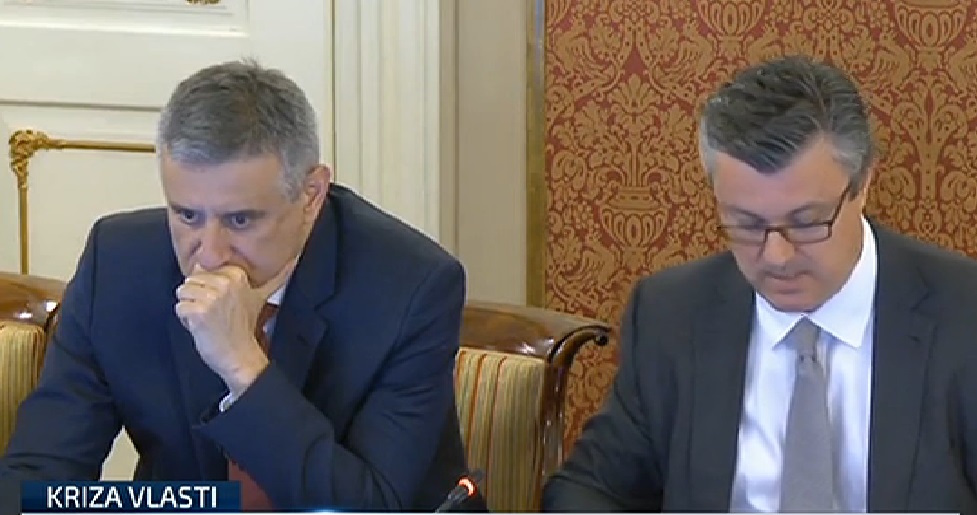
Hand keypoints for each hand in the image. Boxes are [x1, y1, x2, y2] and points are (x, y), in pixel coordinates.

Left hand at [175, 259, 296, 396]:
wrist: (240, 357)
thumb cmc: (244, 329)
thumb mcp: (260, 298)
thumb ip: (275, 278)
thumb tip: (293, 261)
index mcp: (236, 275)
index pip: (204, 270)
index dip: (208, 288)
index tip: (223, 304)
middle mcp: (224, 283)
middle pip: (191, 280)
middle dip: (198, 298)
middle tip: (215, 314)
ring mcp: (211, 297)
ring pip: (183, 292)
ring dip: (191, 309)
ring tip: (208, 320)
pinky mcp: (198, 312)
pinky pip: (180, 308)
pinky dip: (186, 321)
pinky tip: (202, 328)